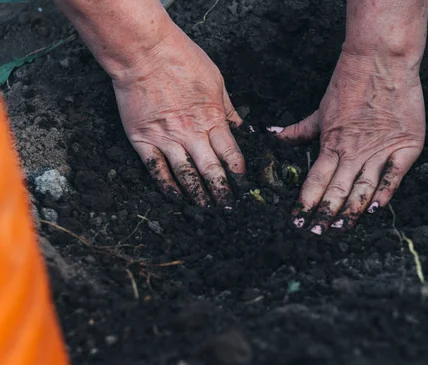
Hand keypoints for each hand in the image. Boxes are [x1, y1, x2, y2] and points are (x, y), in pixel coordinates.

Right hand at [113, 25, 245, 206]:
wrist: (143, 51)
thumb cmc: (182, 59)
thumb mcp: (216, 81)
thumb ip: (228, 109)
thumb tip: (242, 129)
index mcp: (212, 118)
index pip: (231, 155)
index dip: (239, 174)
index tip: (245, 188)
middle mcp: (191, 133)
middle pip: (211, 171)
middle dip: (222, 192)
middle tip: (229, 208)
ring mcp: (166, 139)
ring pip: (186, 176)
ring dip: (198, 195)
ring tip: (206, 210)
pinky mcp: (142, 140)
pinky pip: (156, 171)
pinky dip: (167, 187)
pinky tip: (176, 198)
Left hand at [271, 52, 424, 233]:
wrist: (382, 60)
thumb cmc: (350, 83)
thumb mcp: (321, 110)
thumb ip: (300, 130)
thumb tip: (273, 136)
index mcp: (333, 143)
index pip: (316, 180)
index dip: (307, 202)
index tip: (298, 220)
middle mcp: (355, 152)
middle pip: (338, 190)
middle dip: (326, 214)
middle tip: (316, 234)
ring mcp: (381, 150)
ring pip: (364, 188)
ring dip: (351, 210)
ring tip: (341, 228)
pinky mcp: (405, 147)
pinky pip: (394, 176)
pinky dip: (385, 193)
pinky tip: (376, 209)